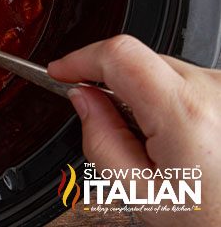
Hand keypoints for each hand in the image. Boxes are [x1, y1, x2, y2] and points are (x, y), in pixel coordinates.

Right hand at [48, 35, 220, 225]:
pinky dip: (173, 102)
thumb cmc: (212, 219)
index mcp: (184, 115)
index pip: (120, 56)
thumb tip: (82, 99)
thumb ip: (102, 140)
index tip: (61, 72)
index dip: (81, 59)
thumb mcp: (142, 192)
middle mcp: (214, 90)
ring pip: (164, 71)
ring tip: (159, 143)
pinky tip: (181, 138)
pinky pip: (190, 82)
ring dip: (147, 95)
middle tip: (111, 125)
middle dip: (114, 86)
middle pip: (140, 62)